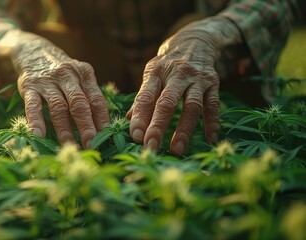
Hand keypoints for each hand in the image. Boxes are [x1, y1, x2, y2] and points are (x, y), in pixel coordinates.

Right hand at [0, 31, 109, 147]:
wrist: (34, 50)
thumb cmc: (63, 72)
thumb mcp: (79, 77)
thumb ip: (88, 97)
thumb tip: (101, 129)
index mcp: (85, 74)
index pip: (97, 100)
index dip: (102, 120)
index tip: (106, 138)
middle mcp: (68, 76)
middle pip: (79, 104)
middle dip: (86, 126)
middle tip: (91, 145)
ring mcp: (48, 81)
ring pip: (59, 107)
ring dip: (64, 130)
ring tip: (69, 147)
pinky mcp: (29, 86)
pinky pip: (33, 105)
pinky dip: (36, 121)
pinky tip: (38, 135)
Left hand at [127, 17, 240, 155]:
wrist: (194, 40)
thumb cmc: (167, 64)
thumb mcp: (151, 74)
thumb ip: (142, 98)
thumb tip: (128, 121)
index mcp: (155, 73)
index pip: (145, 98)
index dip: (140, 118)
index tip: (135, 137)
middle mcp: (176, 74)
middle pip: (166, 103)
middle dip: (158, 126)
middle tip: (151, 147)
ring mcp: (196, 78)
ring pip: (191, 106)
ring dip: (184, 129)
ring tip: (177, 150)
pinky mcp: (213, 82)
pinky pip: (213, 104)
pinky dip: (212, 122)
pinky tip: (210, 139)